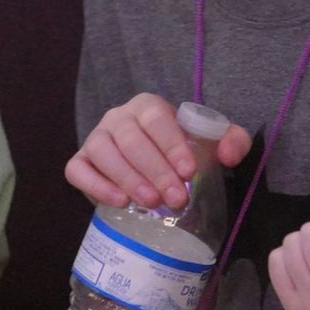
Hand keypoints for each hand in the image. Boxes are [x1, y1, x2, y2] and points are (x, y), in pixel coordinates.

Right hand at [66, 93, 251, 210]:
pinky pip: (78, 169)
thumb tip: (228, 154)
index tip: (189, 171)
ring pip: (102, 151)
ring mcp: (96, 139)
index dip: (172, 144)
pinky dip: (95, 185)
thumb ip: (232, 141)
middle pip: (131, 139)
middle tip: (177, 199)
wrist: (149, 168)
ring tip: (151, 203)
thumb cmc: (179, 152)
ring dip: (127, 178)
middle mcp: (118, 117)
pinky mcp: (80, 163)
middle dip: (155, 170)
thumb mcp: (210, 144)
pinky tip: (119, 202)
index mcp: (148, 106)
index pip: (156, 118)